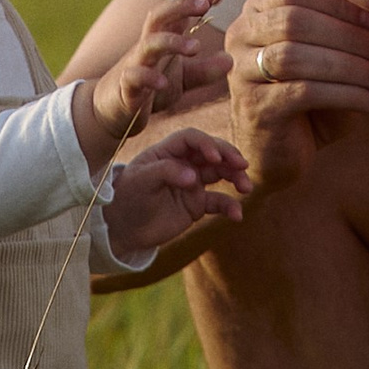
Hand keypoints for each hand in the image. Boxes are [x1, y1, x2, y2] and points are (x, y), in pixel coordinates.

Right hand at [72, 0, 228, 164]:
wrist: (111, 111)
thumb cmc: (149, 88)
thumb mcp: (182, 79)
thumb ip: (205, 70)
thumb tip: (231, 60)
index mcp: (163, 39)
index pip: (177, 11)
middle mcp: (148, 46)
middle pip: (159, 15)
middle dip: (181, 5)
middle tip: (204, 5)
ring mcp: (135, 64)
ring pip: (148, 43)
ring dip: (171, 41)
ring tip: (195, 47)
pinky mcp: (125, 87)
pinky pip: (134, 76)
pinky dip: (149, 77)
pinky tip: (164, 83)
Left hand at [102, 125, 249, 259]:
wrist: (122, 228)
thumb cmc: (128, 197)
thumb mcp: (141, 181)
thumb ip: (166, 172)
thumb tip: (194, 177)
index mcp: (168, 151)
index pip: (192, 139)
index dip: (206, 144)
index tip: (215, 157)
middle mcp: (183, 163)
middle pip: (212, 153)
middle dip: (229, 157)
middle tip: (242, 166)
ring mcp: (192, 183)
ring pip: (221, 174)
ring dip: (236, 177)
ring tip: (246, 188)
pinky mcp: (197, 203)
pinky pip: (218, 201)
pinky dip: (230, 206)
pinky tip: (237, 215)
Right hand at [226, 0, 368, 192]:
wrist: (279, 150)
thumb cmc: (307, 96)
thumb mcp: (328, 56)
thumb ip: (348, 35)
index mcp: (255, 11)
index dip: (339, 4)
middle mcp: (240, 36)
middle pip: (293, 20)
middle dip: (347, 34)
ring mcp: (240, 72)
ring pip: (295, 56)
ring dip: (347, 65)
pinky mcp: (254, 108)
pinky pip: (302, 92)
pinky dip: (344, 95)